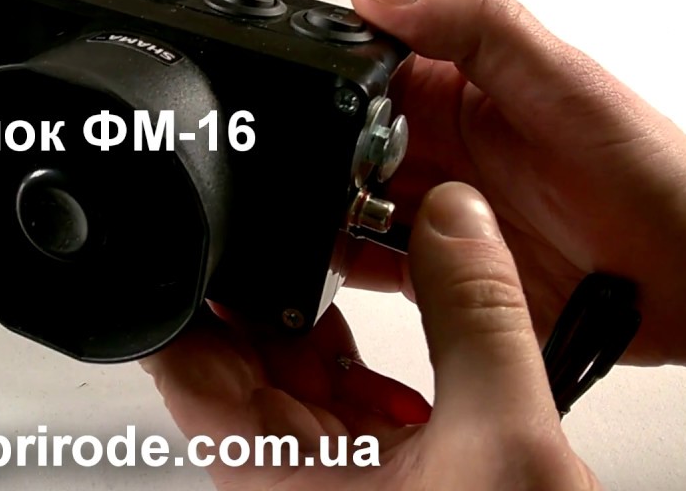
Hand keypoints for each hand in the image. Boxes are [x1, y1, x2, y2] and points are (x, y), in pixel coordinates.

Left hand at [144, 183, 599, 489]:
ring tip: (374, 306)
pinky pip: (336, 422)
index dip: (190, 292)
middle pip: (239, 362)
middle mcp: (276, 484)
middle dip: (279, 299)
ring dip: (330, 342)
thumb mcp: (502, 440)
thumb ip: (474, 320)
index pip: (183, 364)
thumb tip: (456, 222)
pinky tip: (408, 385)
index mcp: (268, 475)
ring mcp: (315, 489)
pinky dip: (366, 388)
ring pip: (290, 388)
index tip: (207, 233)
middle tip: (322, 244)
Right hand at [345, 0, 685, 370]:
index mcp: (451, 84)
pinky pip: (363, 264)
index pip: (361, 70)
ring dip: (328, 213)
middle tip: (343, 173)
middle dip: (323, 158)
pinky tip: (339, 264)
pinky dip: (342, 265)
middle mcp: (433, 145)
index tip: (314, 100)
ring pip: (343, 205)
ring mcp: (429, 208)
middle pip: (339, 144)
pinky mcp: (431, 271)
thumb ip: (477, 22)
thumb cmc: (644, 169)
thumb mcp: (560, 77)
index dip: (328, 82)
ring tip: (346, 219)